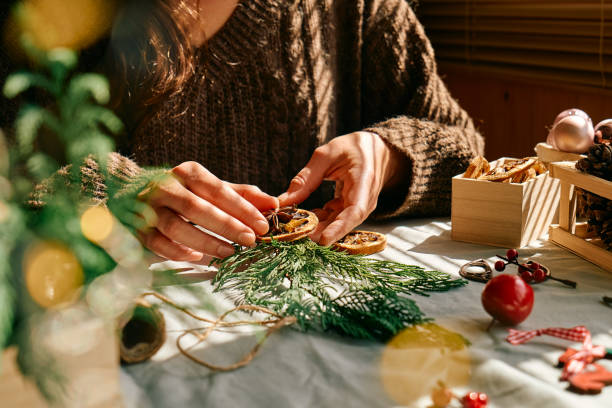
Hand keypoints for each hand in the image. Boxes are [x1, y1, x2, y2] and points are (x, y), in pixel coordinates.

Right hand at [137, 161, 277, 260]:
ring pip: (176, 227)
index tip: (263, 225)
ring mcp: (148, 208)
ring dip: (205, 242)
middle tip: (250, 240)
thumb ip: (240, 195)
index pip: (217, 189)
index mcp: (187, 173)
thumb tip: (273, 203)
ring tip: (228, 252)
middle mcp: (165, 186)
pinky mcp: (137, 228)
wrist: (132, 194)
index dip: (242, 208)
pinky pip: (156, 242)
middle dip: (226, 226)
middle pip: (197, 207)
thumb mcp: (210, 189)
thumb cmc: (183, 193)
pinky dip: (176, 252)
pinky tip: (196, 258)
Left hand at [278, 131, 406, 244]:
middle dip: (322, 232)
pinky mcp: (353, 209)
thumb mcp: (326, 155)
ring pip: (339, 223)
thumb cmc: (352, 148)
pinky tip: (305, 218)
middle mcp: (366, 198)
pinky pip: (337, 219)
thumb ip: (306, 178)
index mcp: (363, 181)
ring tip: (297, 228)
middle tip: (298, 236)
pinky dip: (321, 220)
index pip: (355, 210)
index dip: (339, 228)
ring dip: (319, 227)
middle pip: (346, 222)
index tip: (323, 239)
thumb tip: (283, 201)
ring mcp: (361, 206)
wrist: (375, 150)